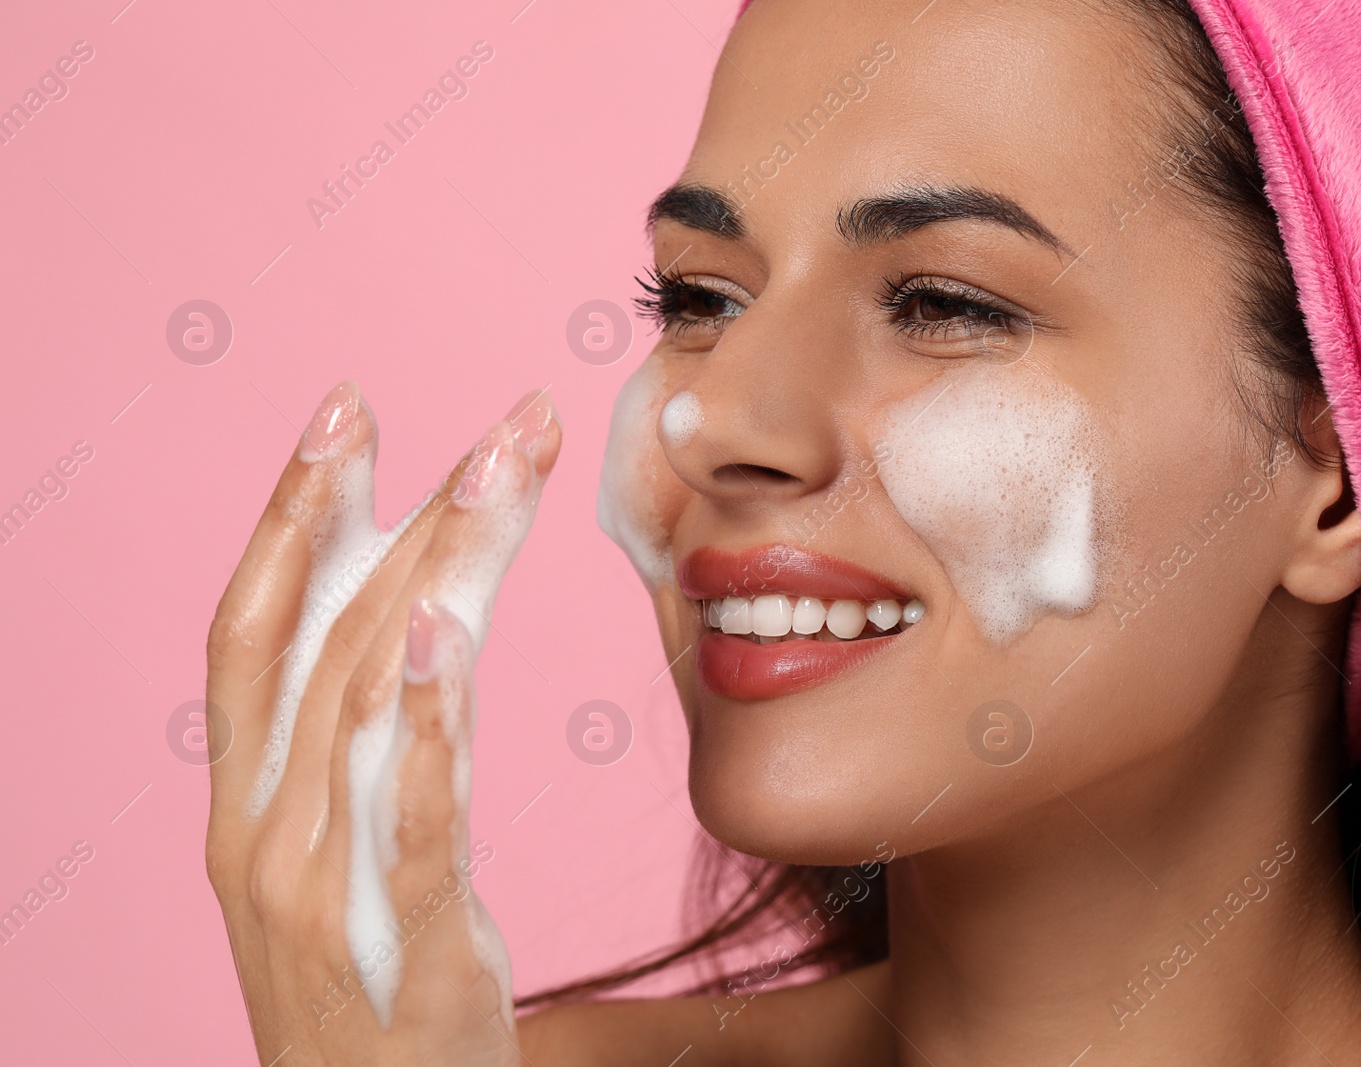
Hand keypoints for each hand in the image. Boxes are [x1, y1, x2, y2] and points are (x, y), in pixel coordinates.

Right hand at [204, 381, 559, 1065]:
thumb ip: (366, 736)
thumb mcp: (348, 844)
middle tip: (498, 421)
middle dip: (414, 515)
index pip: (253, 628)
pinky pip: (412, 821)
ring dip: (435, 574)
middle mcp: (264, 833)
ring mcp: (323, 892)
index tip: (347, 410)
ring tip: (497, 475)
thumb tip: (408, 609)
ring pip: (370, 699)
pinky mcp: (404, 946)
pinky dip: (422, 721)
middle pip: (333, 638)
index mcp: (247, 802)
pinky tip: (443, 632)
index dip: (293, 513)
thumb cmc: (373, 973)